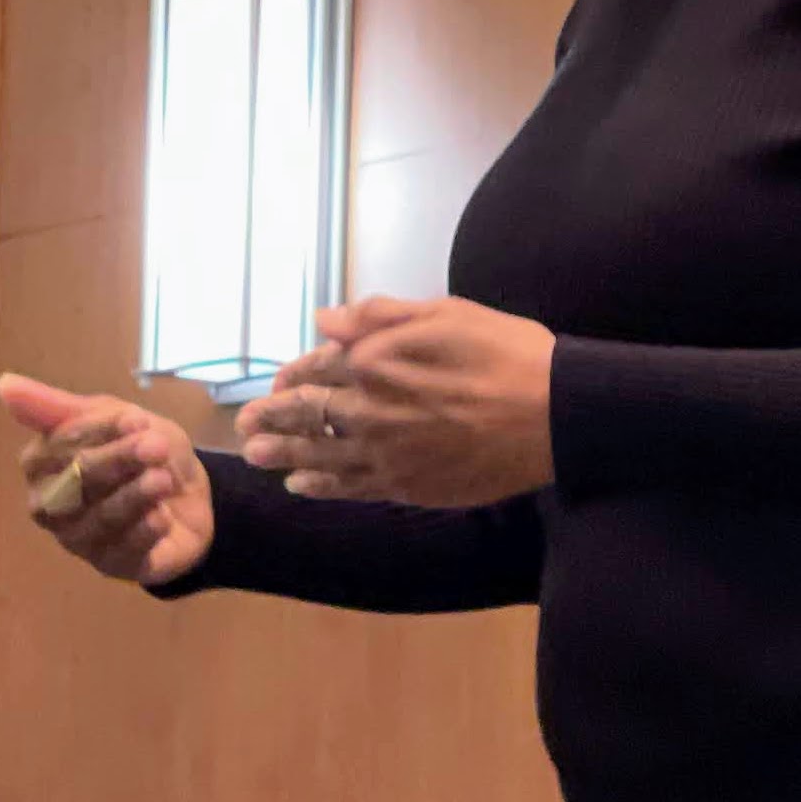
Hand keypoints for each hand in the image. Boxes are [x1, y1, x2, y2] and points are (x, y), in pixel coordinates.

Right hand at [0, 373, 214, 587]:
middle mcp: (51, 507)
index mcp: (43, 466)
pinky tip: (162, 517)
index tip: (136, 419)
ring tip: (163, 480)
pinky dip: (143, 532)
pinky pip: (121, 552)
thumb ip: (59, 406)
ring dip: (134, 496)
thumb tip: (4, 384)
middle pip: (74, 485)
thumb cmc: (144, 452)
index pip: (55, 449)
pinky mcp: (112, 566)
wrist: (194, 496)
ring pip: (97, 520)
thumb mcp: (113, 416)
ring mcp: (80, 541)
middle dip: (117, 461)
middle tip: (157, 445)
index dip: (96, 433)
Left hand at [235, 295, 554, 507]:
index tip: (278, 380)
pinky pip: (350, 488)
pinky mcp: (408, 486)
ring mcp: (387, 454)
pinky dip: (320, 486)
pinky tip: (301, 485)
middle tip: (244, 422)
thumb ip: (379, 317)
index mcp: (377, 361)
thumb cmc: (507, 353)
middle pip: (307, 414)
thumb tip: (323, 320)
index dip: (293, 374)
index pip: (318, 367)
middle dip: (270, 417)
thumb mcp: (446, 313)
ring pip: (319, 455)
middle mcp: (371, 410)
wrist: (555, 414)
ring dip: (281, 453)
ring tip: (254, 455)